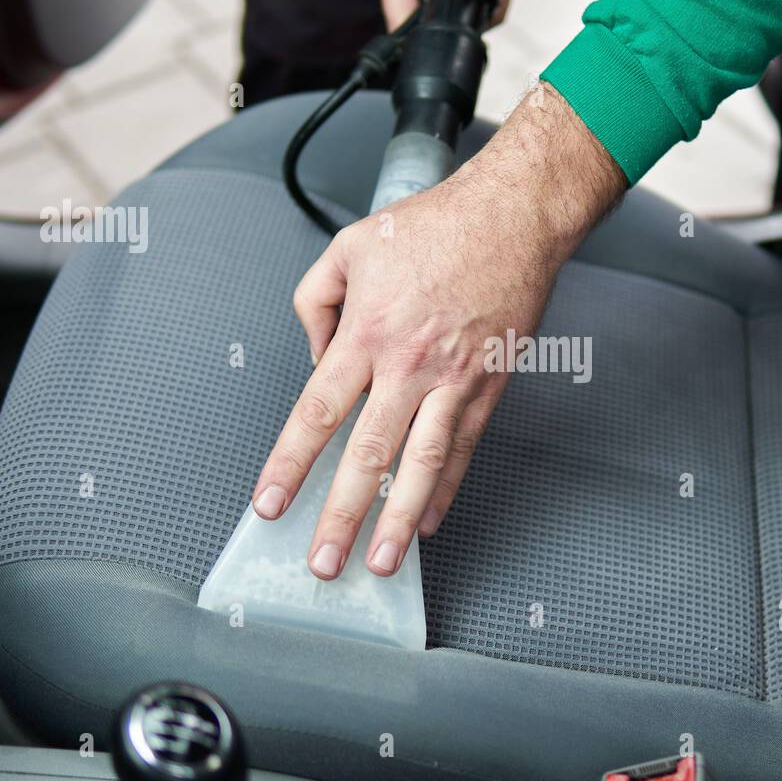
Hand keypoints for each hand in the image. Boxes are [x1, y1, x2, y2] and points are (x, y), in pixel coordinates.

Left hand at [252, 83, 624, 579]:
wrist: (513, 217)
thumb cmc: (432, 226)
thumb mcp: (349, 247)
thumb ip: (316, 303)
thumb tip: (316, 358)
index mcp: (366, 333)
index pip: (316, 413)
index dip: (290, 465)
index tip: (269, 504)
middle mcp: (407, 366)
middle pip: (366, 455)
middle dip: (340, 515)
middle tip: (322, 563)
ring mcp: (453, 380)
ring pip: (421, 464)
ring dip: (398, 520)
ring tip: (381, 562)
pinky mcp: (488, 385)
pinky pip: (463, 448)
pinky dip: (446, 488)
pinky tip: (430, 521)